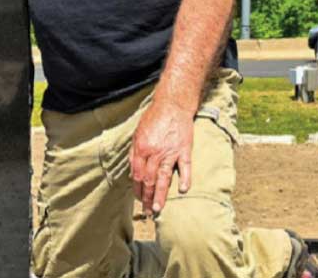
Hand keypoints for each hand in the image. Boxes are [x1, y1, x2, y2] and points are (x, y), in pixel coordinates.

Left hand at [129, 99, 193, 215]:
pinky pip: (185, 167)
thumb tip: (133, 172)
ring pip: (164, 178)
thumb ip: (134, 153)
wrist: (172, 105)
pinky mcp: (184, 149)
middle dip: (147, 197)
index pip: (137, 174)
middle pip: (149, 179)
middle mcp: (154, 152)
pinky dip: (185, 179)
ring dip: (160, 195)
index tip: (139, 199)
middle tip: (147, 211)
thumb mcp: (137, 134)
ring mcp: (170, 152)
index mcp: (141, 148)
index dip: (137, 189)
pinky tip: (184, 190)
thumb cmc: (153, 119)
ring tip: (158, 208)